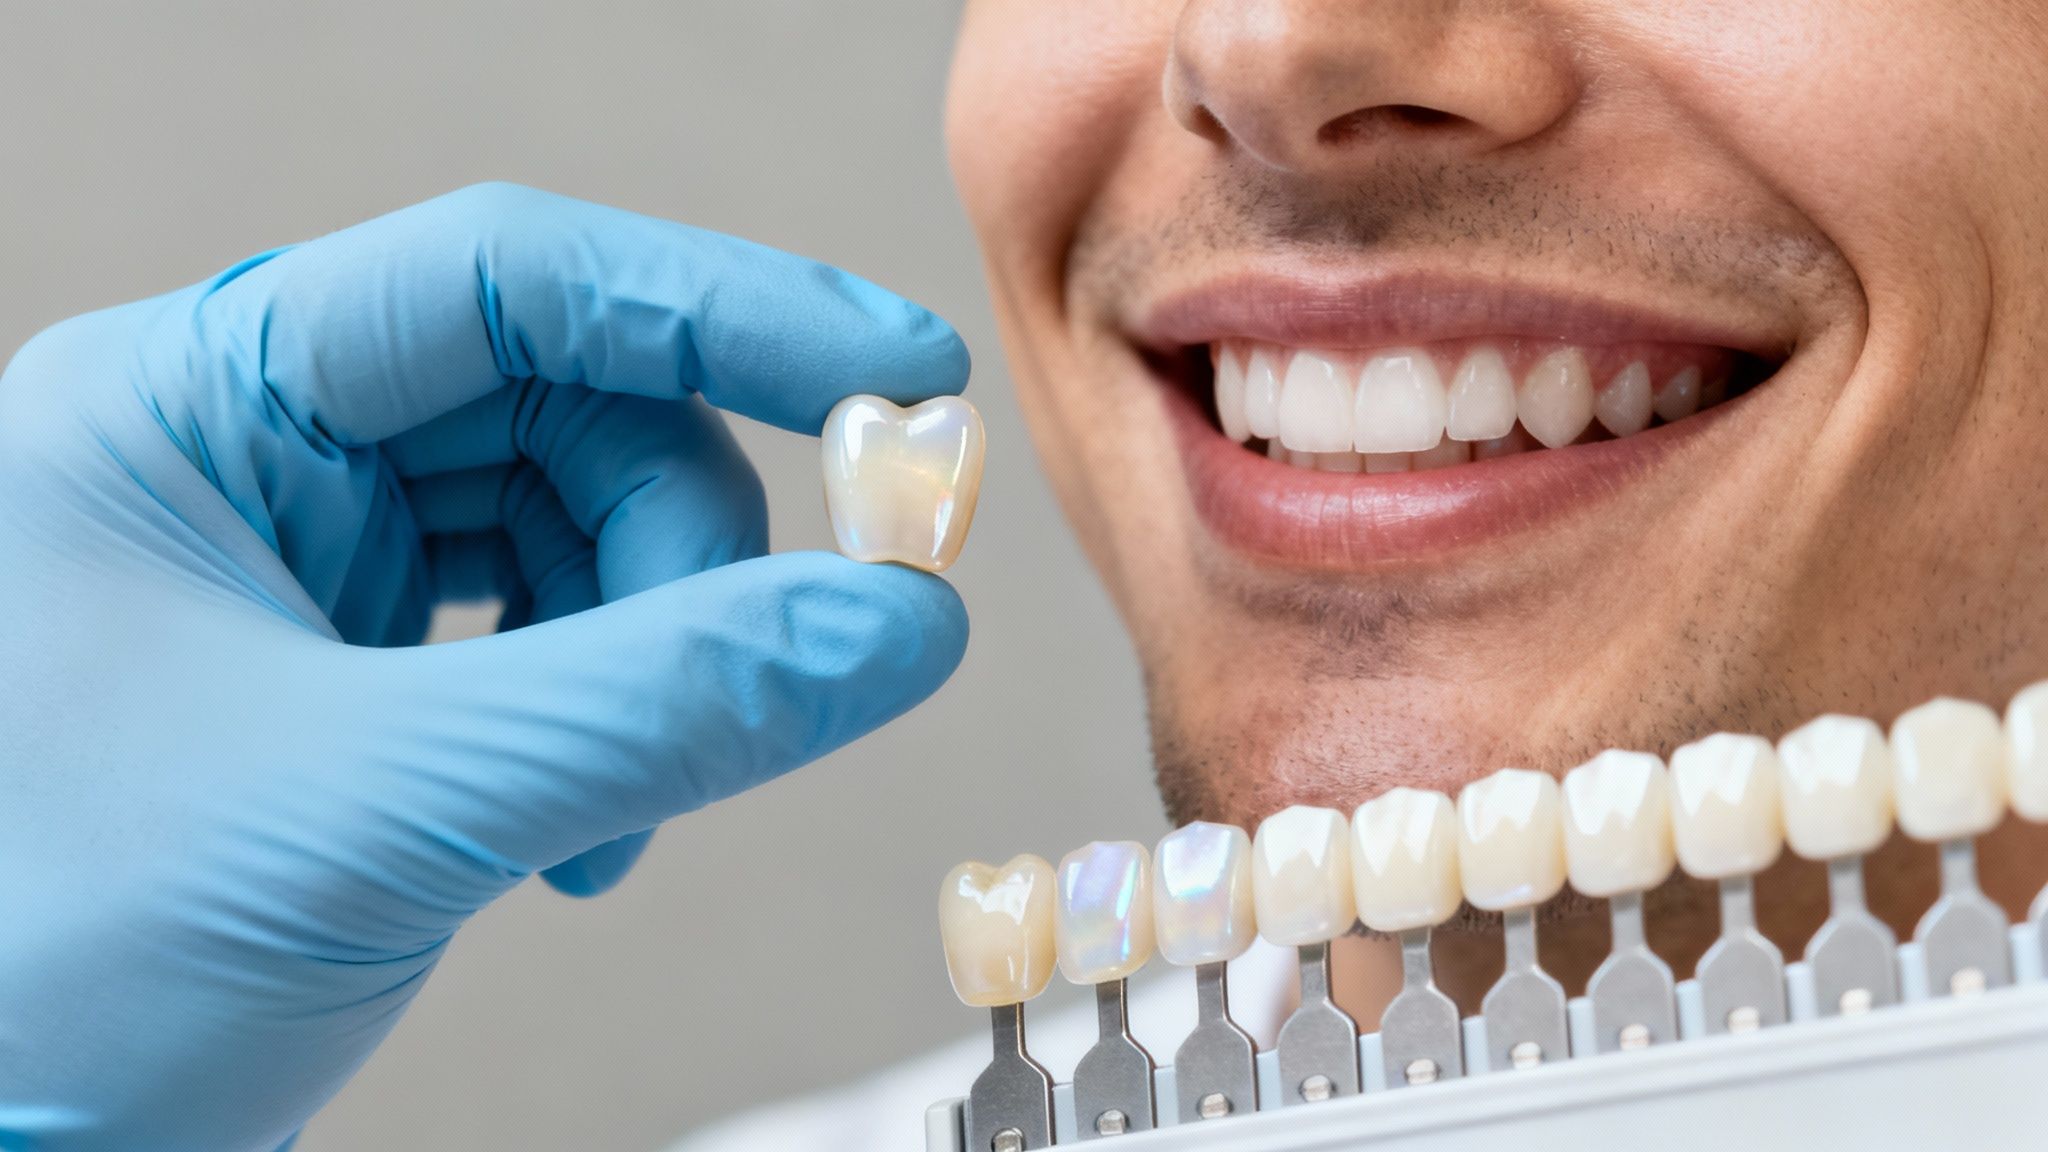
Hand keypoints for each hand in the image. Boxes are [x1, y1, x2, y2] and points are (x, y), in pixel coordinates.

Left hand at [0, 183, 970, 1150]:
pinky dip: (612, 727)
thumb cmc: (60, 965)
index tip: (903, 374)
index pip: (507, 283)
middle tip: (781, 665)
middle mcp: (246, 457)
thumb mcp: (388, 811)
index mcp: (191, 408)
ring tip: (616, 815)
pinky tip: (579, 844)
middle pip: (571, 411)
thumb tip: (899, 623)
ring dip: (655, 659)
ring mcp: (300, 565)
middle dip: (689, 549)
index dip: (725, 310)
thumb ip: (663, 704)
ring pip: (580, 528)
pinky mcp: (351, 671)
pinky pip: (550, 639)